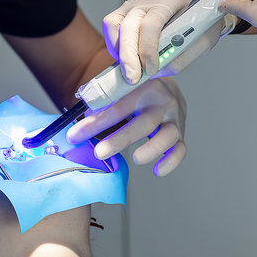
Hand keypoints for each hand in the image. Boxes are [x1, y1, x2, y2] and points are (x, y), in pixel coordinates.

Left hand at [66, 78, 186, 176]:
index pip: (117, 107)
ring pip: (167, 136)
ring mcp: (174, 118)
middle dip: (119, 139)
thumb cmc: (134, 90)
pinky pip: (180, 149)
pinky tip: (157, 170)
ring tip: (135, 159)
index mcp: (143, 86)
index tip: (75, 136)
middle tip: (99, 153)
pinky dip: (171, 162)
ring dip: (151, 149)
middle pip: (143, 122)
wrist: (164, 86)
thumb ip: (101, 102)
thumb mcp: (119, 88)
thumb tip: (78, 126)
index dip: (95, 123)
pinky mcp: (181, 133)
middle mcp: (162, 101)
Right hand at [103, 0, 235, 83]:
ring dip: (118, 50)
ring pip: (113, 24)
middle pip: (127, 25)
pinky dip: (116, 46)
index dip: (147, 50)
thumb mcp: (202, 41)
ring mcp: (134, 1)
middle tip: (132, 78)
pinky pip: (112, 26)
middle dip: (127, 56)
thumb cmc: (202, 21)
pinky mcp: (125, 8)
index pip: (150, 25)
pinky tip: (128, 58)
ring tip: (129, 69)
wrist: (200, 3)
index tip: (151, 70)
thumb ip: (180, 57)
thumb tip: (155, 72)